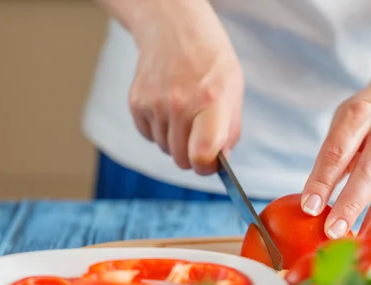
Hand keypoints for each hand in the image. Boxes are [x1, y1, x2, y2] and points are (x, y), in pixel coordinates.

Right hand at [127, 0, 243, 174]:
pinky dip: (159, 131)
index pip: (202, 154)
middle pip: (182, 159)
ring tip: (185, 114)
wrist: (174, 32)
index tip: (211, 163)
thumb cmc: (210, 63)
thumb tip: (220, 162)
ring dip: (176, 141)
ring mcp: (155, 105)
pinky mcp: (136, 104)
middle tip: (200, 137)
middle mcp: (179, 105)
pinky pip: (149, 137)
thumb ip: (230, 130)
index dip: (206, 167)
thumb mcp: (233, 92)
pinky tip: (168, 109)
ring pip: (166, 149)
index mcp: (210, 102)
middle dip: (193, 156)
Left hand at [301, 81, 370, 237]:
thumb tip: (313, 206)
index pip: (337, 152)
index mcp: (360, 114)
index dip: (322, 182)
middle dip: (349, 205)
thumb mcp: (342, 126)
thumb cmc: (364, 120)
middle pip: (369, 172)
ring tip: (353, 239)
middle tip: (332, 232)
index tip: (309, 208)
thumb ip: (330, 159)